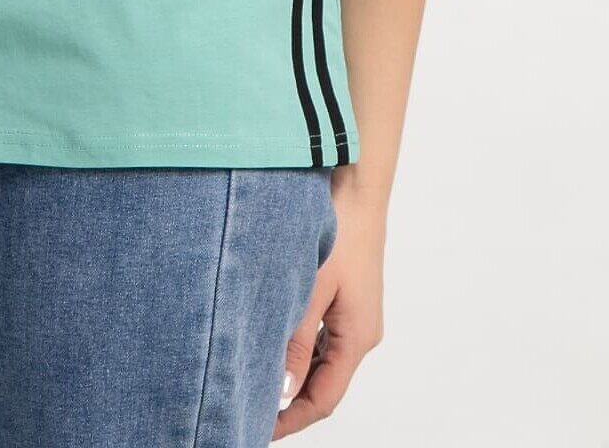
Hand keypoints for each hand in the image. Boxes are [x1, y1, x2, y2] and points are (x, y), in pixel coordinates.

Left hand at [271, 182, 385, 437]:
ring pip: (321, 360)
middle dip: (289, 402)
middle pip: (324, 384)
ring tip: (253, 381)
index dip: (291, 420)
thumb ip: (295, 342)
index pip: (324, 399)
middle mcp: (360, 332)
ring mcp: (355, 315)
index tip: (256, 430)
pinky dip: (297, 348)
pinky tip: (271, 344)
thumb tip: (283, 393)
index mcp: (358, 337)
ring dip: (292, 374)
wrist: (356, 185)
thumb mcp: (311, 288)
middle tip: (247, 410)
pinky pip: (321, 336)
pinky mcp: (346, 297)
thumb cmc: (338, 230)